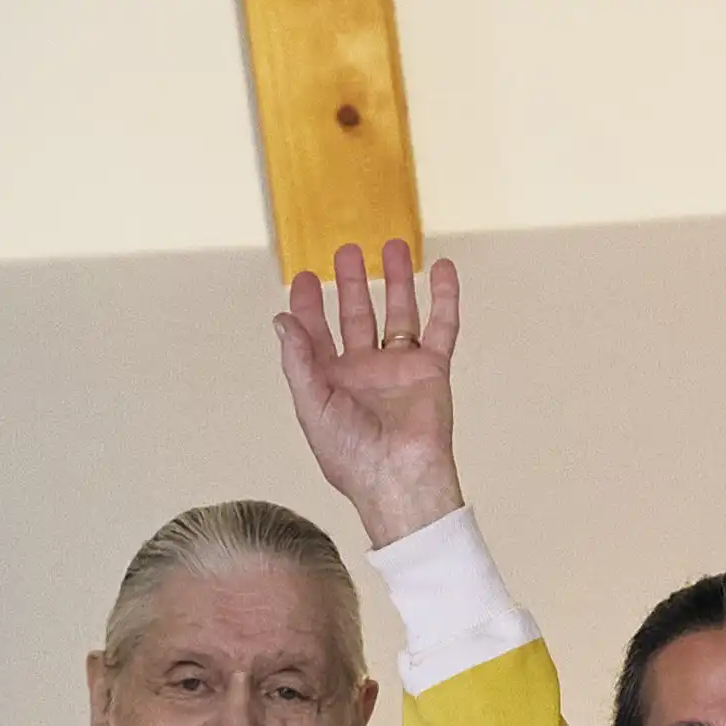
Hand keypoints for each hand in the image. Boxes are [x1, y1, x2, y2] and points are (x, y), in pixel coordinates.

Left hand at [273, 240, 464, 547]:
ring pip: (398, 313)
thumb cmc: (351, 456)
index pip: (316, 335)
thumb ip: (298, 361)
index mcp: (331, 381)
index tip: (304, 278)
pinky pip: (441, 326)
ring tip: (393, 246)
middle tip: (346, 252)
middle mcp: (364, 371)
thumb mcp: (313, 405)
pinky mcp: (431, 369)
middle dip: (350, 284)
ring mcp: (399, 368)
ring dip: (396, 280)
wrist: (399, 479)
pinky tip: (441, 268)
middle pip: (356, 316)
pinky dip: (444, 297)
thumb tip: (281, 321)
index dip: (308, 306)